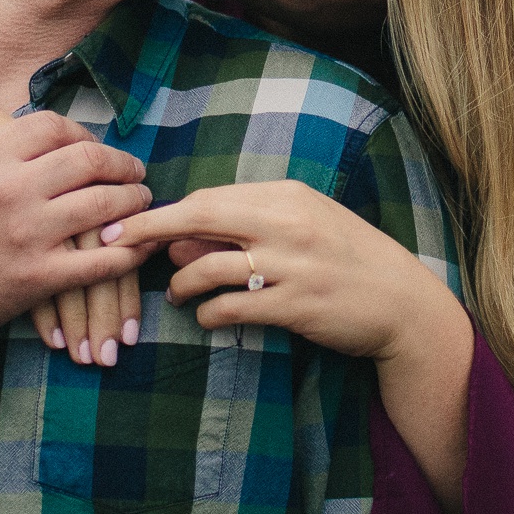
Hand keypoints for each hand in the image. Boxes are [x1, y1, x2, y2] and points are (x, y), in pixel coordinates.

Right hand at [0, 97, 152, 346]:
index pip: (52, 128)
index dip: (80, 133)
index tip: (91, 146)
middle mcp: (13, 191)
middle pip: (88, 161)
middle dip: (120, 163)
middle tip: (134, 171)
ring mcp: (30, 235)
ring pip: (103, 206)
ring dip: (133, 202)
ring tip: (142, 202)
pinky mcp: (39, 278)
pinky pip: (99, 261)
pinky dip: (128, 252)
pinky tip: (139, 247)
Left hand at [102, 181, 463, 364]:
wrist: (401, 302)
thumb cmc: (346, 260)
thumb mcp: (300, 229)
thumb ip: (243, 228)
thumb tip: (179, 239)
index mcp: (288, 196)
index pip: (210, 197)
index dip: (165, 211)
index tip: (129, 222)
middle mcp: (288, 223)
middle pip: (201, 216)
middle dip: (149, 228)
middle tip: (112, 244)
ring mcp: (293, 265)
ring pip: (210, 267)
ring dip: (181, 283)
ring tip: (175, 295)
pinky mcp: (297, 306)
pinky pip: (233, 308)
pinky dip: (211, 314)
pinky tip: (208, 317)